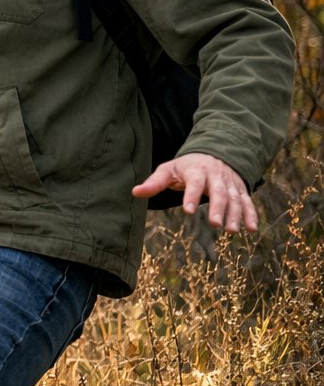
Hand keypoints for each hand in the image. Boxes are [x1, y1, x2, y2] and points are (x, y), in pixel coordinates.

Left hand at [132, 152, 257, 233]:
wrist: (213, 154)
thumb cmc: (186, 167)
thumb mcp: (168, 170)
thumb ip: (154, 182)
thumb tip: (134, 192)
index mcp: (197, 170)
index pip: (195, 182)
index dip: (192, 196)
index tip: (188, 211)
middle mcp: (216, 175)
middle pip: (218, 191)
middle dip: (218, 208)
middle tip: (215, 224)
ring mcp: (230, 183)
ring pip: (235, 198)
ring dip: (235, 214)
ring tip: (231, 231)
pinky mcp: (240, 190)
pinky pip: (247, 202)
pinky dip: (251, 215)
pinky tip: (252, 230)